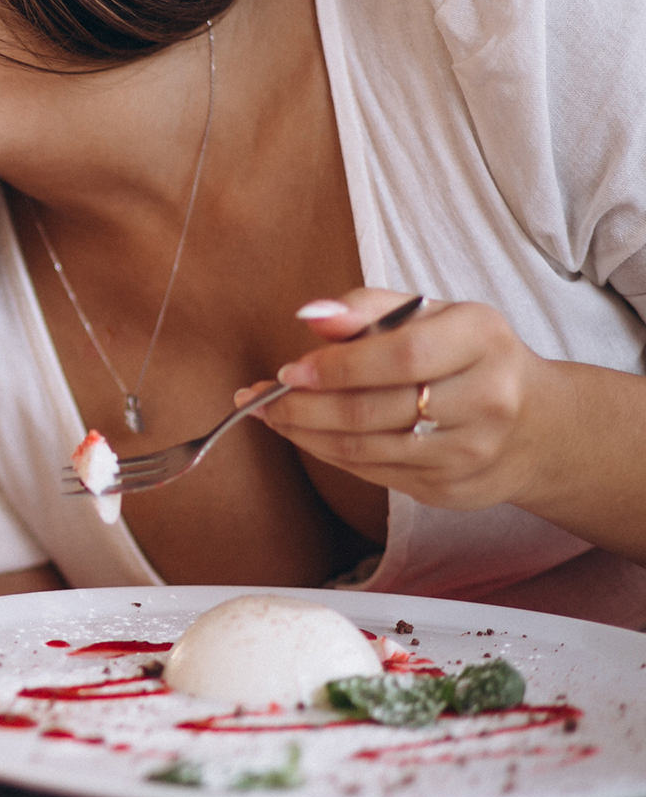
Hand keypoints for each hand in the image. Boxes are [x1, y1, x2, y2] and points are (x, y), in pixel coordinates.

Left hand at [232, 288, 558, 510]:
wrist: (538, 425)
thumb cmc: (468, 357)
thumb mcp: (432, 314)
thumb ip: (370, 307)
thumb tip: (311, 314)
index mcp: (482, 339)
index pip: (400, 356)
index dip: (337, 366)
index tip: (288, 371)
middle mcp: (487, 398)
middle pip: (374, 410)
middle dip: (303, 406)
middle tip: (257, 398)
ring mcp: (471, 451)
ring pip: (366, 448)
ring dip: (304, 433)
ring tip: (268, 415)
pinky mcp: (453, 489)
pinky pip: (373, 473)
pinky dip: (328, 453)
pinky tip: (304, 435)